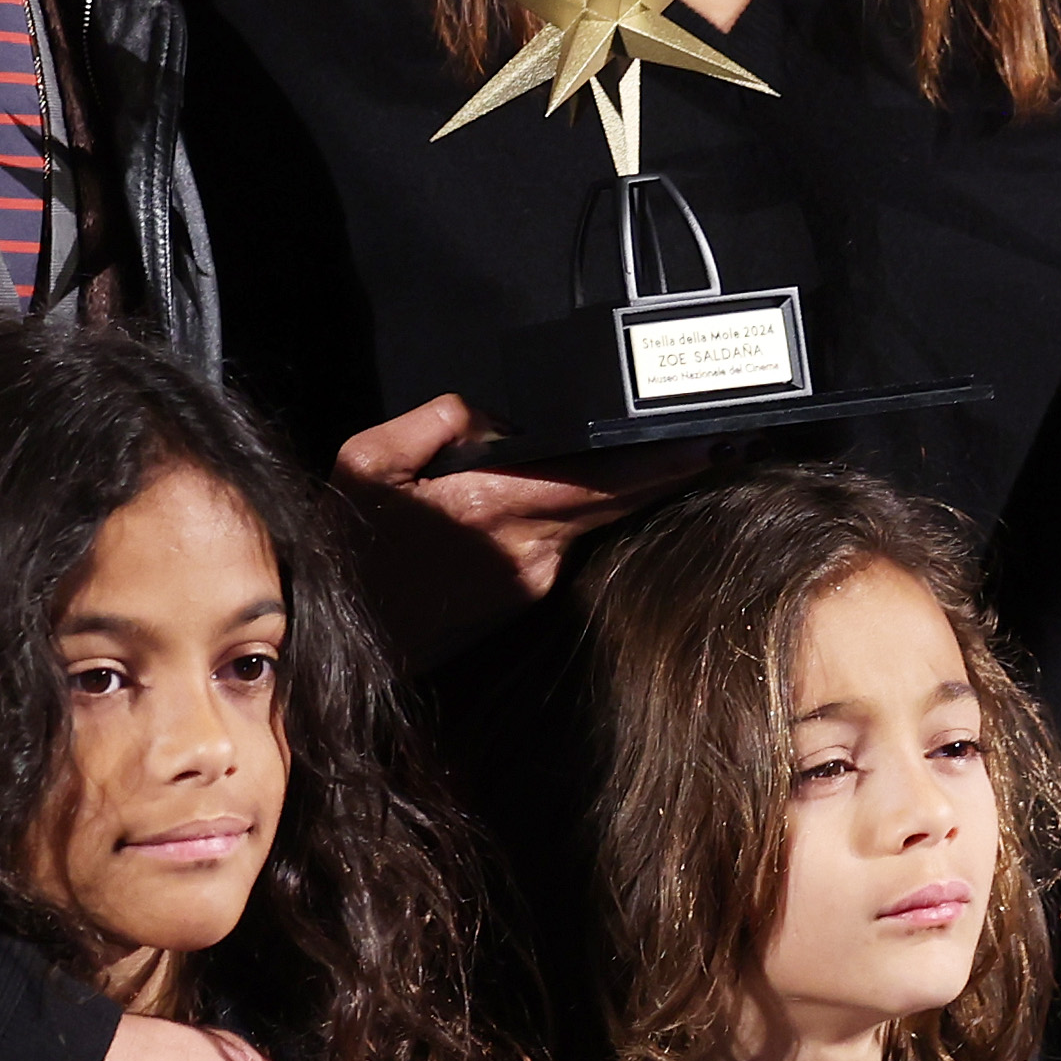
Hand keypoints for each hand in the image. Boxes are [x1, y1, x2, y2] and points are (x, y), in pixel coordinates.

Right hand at [333, 392, 693, 652]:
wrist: (336, 640)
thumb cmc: (347, 548)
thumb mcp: (368, 460)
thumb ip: (438, 420)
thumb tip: (494, 420)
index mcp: (492, 504)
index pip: (600, 477)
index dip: (661, 461)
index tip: (712, 444)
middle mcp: (527, 549)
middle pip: (617, 501)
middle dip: (670, 471)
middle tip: (724, 443)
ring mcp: (531, 582)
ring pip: (594, 523)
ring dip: (630, 492)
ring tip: (675, 459)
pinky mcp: (525, 601)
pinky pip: (566, 544)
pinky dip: (585, 518)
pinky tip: (596, 497)